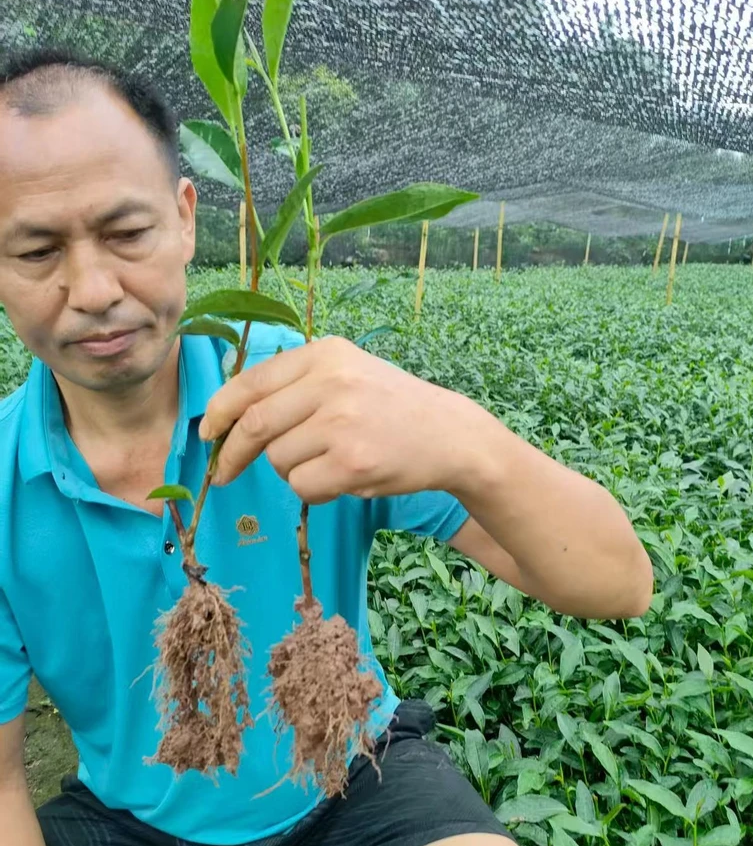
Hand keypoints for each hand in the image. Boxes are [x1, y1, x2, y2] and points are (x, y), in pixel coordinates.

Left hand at [199, 336, 488, 503]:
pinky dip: (312, 491)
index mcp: (325, 354)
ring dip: (291, 471)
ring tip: (328, 464)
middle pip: (254, 423)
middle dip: (232, 453)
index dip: (220, 410)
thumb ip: (298, 384)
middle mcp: (331, 382)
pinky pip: (302, 485)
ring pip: (278, 459)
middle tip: (223, 473)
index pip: (252, 381)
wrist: (451, 436)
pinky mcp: (352, 462)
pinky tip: (341, 480)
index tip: (208, 433)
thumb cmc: (393, 408)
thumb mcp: (349, 373)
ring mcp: (341, 423)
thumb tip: (230, 415)